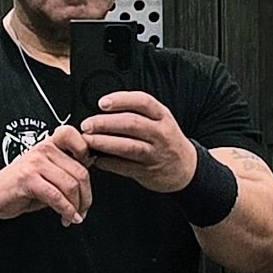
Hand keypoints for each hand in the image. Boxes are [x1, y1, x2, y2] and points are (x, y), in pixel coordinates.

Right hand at [0, 125, 92, 225]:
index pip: (75, 137)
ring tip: (74, 217)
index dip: (87, 154)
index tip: (86, 177)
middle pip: (79, 171)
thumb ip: (67, 168)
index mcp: (50, 144)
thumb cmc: (23, 186)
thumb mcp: (48, 173)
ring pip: (70, 185)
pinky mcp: (28, 178)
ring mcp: (35, 162)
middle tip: (84, 210)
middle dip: (86, 197)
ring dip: (76, 206)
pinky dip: (66, 210)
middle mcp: (44, 149)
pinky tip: (67, 218)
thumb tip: (91, 169)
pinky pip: (56, 196)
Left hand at [80, 91, 197, 192]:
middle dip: (106, 123)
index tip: (102, 103)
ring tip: (88, 140)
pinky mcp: (148, 172)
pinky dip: (108, 163)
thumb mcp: (158, 120)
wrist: (185, 167)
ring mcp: (155, 153)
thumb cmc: (165, 140)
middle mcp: (160, 133)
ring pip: (129, 147)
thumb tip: (102, 109)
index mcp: (161, 116)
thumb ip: (136, 113)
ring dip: (105, 143)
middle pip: (132, 124)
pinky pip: (125, 167)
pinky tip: (97, 159)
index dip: (121, 100)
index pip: (142, 102)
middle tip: (87, 124)